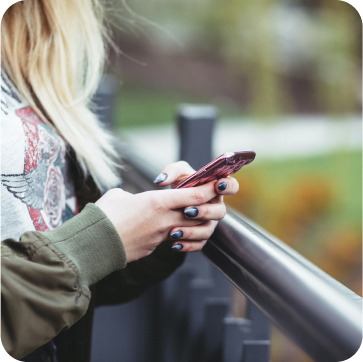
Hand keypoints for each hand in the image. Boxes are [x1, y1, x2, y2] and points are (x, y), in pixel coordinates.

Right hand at [95, 181, 220, 261]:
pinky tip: (171, 231)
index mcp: (157, 202)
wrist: (93, 244)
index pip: (195, 195)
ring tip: (188, 216)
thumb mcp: (119, 196)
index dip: (209, 189)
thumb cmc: (103, 215)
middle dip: (207, 207)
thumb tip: (134, 200)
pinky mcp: (154, 248)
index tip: (216, 184)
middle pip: (198, 213)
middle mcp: (164, 220)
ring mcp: (161, 236)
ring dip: (194, 223)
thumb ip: (134, 196)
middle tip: (206, 200)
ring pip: (189, 229)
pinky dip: (178, 235)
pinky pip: (174, 240)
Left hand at [153, 161, 238, 251]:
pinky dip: (187, 245)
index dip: (228, 186)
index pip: (231, 186)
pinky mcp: (201, 236)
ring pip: (208, 230)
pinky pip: (199, 244)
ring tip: (174, 231)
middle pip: (220, 212)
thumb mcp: (176, 173)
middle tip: (187, 211)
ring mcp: (210, 223)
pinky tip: (174, 244)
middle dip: (204, 212)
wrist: (170, 204)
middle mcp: (215, 207)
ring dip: (192, 231)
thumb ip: (171, 171)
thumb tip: (161, 181)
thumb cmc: (179, 184)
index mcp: (215, 189)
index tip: (218, 186)